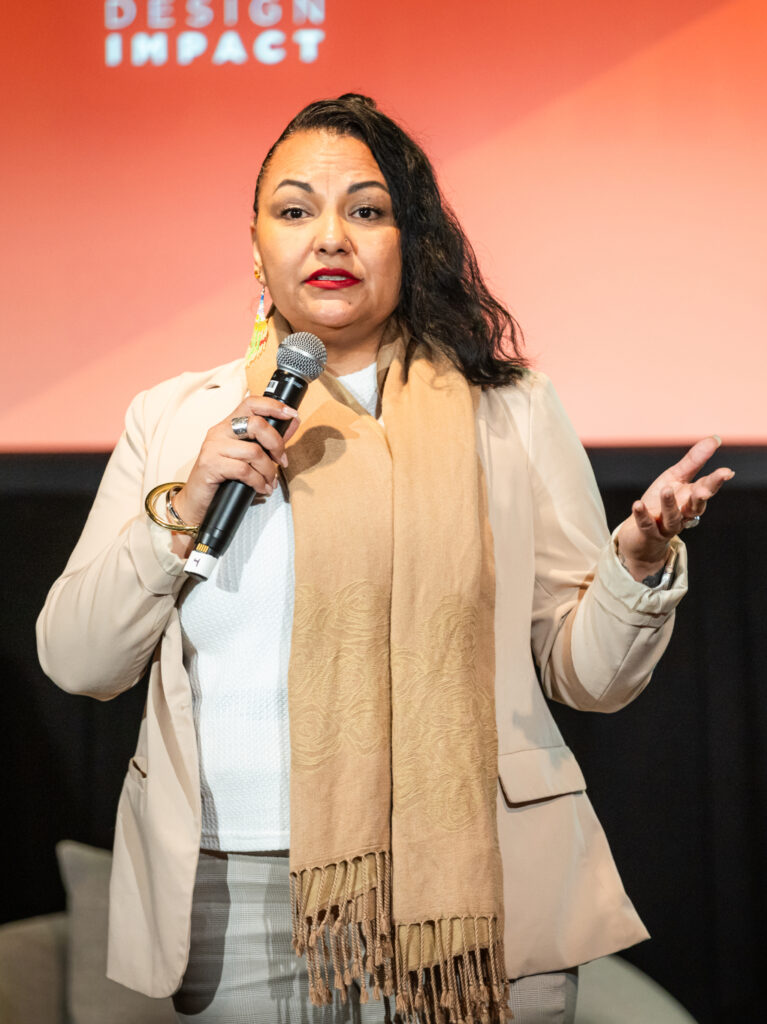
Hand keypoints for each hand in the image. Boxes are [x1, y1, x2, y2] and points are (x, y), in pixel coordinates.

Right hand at [172, 397, 300, 535]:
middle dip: (277, 444)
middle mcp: (219, 431)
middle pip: (256, 425)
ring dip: (268, 470)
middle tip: (281, 461)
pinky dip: (258, 482)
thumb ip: (269, 440)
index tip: (291, 414)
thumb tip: (293, 423)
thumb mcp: (248, 456)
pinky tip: (261, 488)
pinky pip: (244, 471)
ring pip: (254, 451)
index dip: (274, 406)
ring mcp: (213, 447)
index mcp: (229, 425)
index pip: (251, 403)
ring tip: (270, 482)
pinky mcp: (211, 465)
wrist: (197, 501)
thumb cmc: (223, 478)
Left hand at [616, 435, 733, 581]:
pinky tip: (637, 504)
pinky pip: (646, 525)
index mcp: (691, 497)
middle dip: (701, 498)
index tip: (727, 472)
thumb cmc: (660, 501)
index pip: (707, 488)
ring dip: (670, 505)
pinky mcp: (649, 533)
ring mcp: (666, 525)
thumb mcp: (675, 477)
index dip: (716, 480)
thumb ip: (694, 460)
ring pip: (672, 517)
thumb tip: (715, 438)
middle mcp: (683, 513)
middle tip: (704, 490)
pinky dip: (642, 515)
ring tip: (666, 490)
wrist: (640, 533)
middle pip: (696, 506)